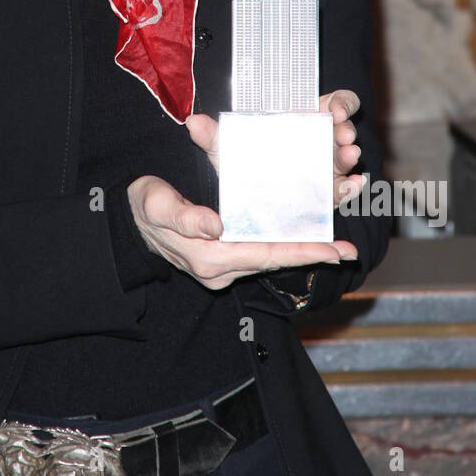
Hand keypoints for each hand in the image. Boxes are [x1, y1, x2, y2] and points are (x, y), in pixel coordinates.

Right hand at [127, 173, 353, 290]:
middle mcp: (220, 270)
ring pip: (268, 260)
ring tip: (335, 248)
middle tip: (348, 251)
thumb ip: (185, 217)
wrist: (127, 223)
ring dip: (300, 253)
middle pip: (274, 261)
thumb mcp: (158, 205)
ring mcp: (221, 270)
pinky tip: (301, 241)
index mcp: (209, 257)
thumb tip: (215, 227)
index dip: (301, 252)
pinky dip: (281, 248)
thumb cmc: (143, 208)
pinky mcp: (221, 262)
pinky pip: (258, 255)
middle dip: (311, 255)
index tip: (332, 250)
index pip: (265, 254)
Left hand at [186, 88, 366, 214]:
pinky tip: (354, 185)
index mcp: (305, 120)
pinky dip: (352, 187)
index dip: (340, 103)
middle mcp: (322, 140)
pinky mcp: (327, 192)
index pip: (334, 103)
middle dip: (347, 130)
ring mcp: (327, 166)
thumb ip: (212, 135)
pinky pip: (344, 188)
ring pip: (346, 158)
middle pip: (344, 129)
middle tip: (343, 136)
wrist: (245, 195)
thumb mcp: (226, 146)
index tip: (332, 110)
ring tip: (349, 156)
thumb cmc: (243, 158)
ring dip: (349, 156)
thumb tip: (192, 122)